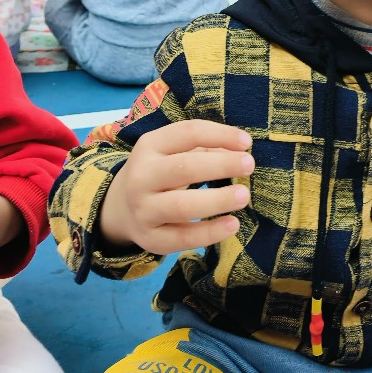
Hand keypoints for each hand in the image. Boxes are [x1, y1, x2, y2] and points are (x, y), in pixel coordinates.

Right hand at [100, 120, 253, 254]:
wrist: (121, 207)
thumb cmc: (161, 172)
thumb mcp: (173, 151)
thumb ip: (205, 148)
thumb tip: (240, 150)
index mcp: (150, 146)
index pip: (188, 133)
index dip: (219, 135)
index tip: (247, 142)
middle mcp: (142, 176)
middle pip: (184, 168)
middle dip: (220, 165)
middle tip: (249, 165)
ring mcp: (143, 209)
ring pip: (181, 206)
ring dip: (217, 200)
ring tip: (244, 196)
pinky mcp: (150, 238)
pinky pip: (183, 237)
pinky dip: (210, 233)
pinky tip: (232, 224)